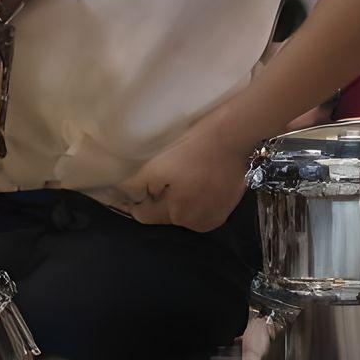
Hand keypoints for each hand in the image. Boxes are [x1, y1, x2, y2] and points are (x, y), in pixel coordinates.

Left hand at [115, 120, 251, 230]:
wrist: (233, 134)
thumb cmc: (192, 147)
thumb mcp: (158, 164)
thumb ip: (138, 186)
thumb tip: (126, 197)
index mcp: (176, 215)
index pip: (145, 216)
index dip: (135, 202)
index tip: (130, 189)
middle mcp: (195, 224)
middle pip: (166, 214)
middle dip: (160, 199)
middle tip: (161, 174)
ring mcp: (215, 217)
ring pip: (186, 211)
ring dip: (180, 198)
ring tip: (183, 174)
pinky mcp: (228, 207)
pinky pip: (204, 206)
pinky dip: (198, 196)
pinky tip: (200, 177)